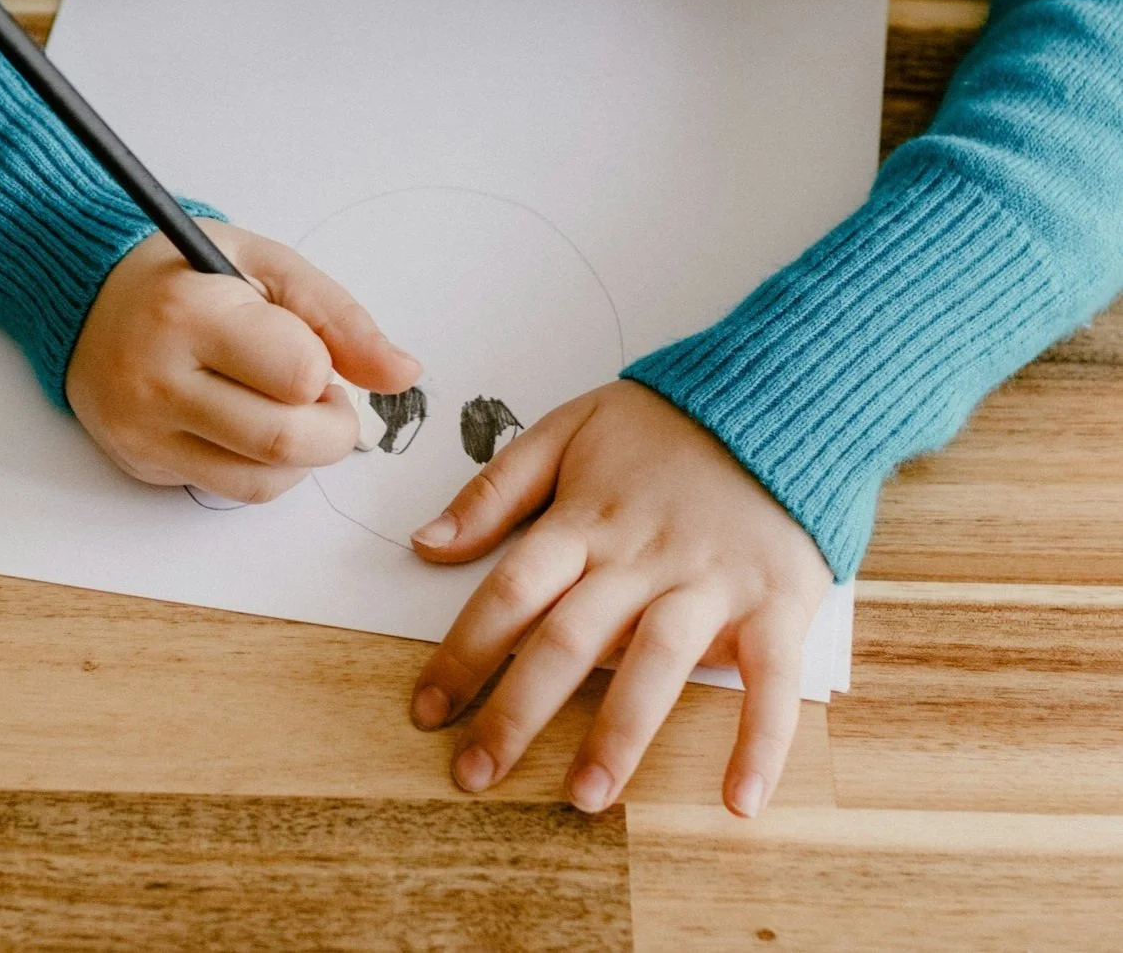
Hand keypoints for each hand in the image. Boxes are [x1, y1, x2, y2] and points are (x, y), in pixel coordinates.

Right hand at [66, 219, 420, 502]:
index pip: (297, 374)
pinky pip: (228, 490)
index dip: (324, 370)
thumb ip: (339, 318)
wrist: (90, 297)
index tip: (315, 353)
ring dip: (301, 455)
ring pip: (261, 482)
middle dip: (332, 428)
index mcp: (191, 313)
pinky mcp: (140, 464)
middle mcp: (158, 379)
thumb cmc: (186, 274)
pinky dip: (262, 468)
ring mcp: (144, 430)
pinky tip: (249, 424)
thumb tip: (403, 374)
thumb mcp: (266, 265)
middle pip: (284, 442)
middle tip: (324, 396)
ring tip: (285, 407)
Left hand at [408, 378, 832, 817]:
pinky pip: (770, 677)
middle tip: (475, 775)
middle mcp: (641, 557)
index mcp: (587, 519)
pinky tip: (740, 800)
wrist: (777, 400)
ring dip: (620, 734)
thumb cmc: (664, 423)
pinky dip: (761, 740)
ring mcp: (711, 581)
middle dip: (517, 711)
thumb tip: (425, 543)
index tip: (427, 710)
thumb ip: (495, 488)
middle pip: (569, 638)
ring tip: (584, 796)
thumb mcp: (568, 429)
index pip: (512, 591)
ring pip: (657, 662)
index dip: (464, 652)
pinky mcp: (777, 601)